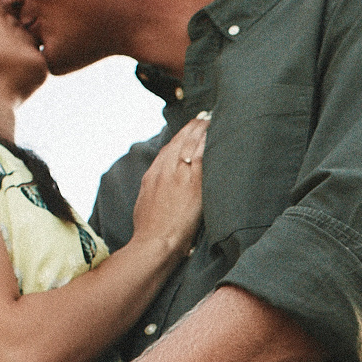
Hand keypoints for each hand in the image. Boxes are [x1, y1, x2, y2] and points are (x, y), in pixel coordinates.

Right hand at [129, 115, 207, 258]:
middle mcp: (163, 170)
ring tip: (210, 121)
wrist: (155, 242)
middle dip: (191, 128)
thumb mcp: (146, 206)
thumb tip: (162, 193)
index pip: (167, 151)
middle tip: (203, 119)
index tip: (187, 133)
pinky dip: (207, 141)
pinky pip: (202, 154)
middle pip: (179, 141)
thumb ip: (155, 193)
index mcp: (151, 176)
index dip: (179, 139)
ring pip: (190, 143)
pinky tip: (215, 133)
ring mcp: (177, 174)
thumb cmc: (150, 232)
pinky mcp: (192, 181)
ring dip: (201, 129)